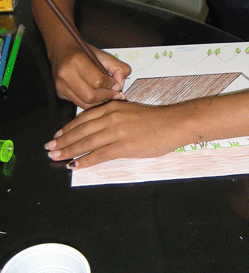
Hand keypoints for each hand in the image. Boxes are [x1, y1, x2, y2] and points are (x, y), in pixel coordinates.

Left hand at [44, 100, 187, 168]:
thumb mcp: (132, 112)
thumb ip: (116, 117)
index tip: (58, 135)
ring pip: (85, 142)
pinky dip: (84, 160)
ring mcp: (116, 131)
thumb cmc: (158, 120)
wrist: (175, 123)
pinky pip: (98, 154)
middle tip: (50, 147)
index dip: (68, 128)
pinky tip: (75, 165)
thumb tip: (101, 129)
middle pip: (80, 130)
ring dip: (68, 150)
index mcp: (113, 107)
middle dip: (62, 140)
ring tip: (57, 156)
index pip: (84, 118)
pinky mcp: (123, 145)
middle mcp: (111, 117)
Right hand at [51, 45, 130, 108]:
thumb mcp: (103, 55)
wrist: (62, 50)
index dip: (110, 84)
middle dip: (106, 96)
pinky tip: (97, 96)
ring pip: (85, 103)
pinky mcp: (60, 93)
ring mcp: (61, 86)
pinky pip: (79, 104)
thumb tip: (120, 84)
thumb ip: (118, 67)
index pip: (98, 81)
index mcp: (77, 60)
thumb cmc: (83, 52)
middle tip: (114, 93)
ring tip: (107, 94)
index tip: (116, 83)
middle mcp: (66, 74)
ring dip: (100, 101)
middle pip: (90, 96)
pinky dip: (91, 103)